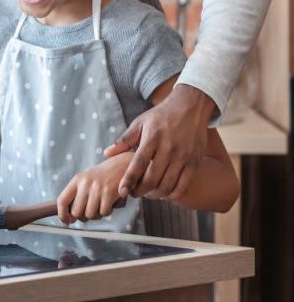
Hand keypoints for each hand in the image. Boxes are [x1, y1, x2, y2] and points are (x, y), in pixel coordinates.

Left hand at [57, 153, 130, 224]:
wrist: (123, 165)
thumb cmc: (104, 177)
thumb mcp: (87, 180)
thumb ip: (77, 196)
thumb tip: (70, 218)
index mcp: (77, 180)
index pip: (62, 200)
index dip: (62, 214)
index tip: (67, 222)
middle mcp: (85, 183)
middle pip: (76, 212)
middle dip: (83, 217)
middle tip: (91, 212)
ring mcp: (96, 188)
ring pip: (90, 214)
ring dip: (97, 215)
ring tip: (101, 205)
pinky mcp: (109, 192)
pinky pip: (104, 212)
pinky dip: (107, 211)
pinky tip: (110, 203)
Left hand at [105, 85, 214, 199]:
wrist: (190, 107)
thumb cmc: (161, 116)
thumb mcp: (140, 123)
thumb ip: (124, 140)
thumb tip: (107, 153)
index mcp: (152, 139)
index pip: (137, 165)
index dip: (128, 181)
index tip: (121, 191)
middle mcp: (168, 149)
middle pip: (152, 179)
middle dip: (140, 191)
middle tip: (134, 194)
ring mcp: (183, 156)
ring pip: (167, 185)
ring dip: (155, 195)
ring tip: (147, 194)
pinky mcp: (195, 162)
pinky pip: (184, 185)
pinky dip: (173, 194)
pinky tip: (165, 194)